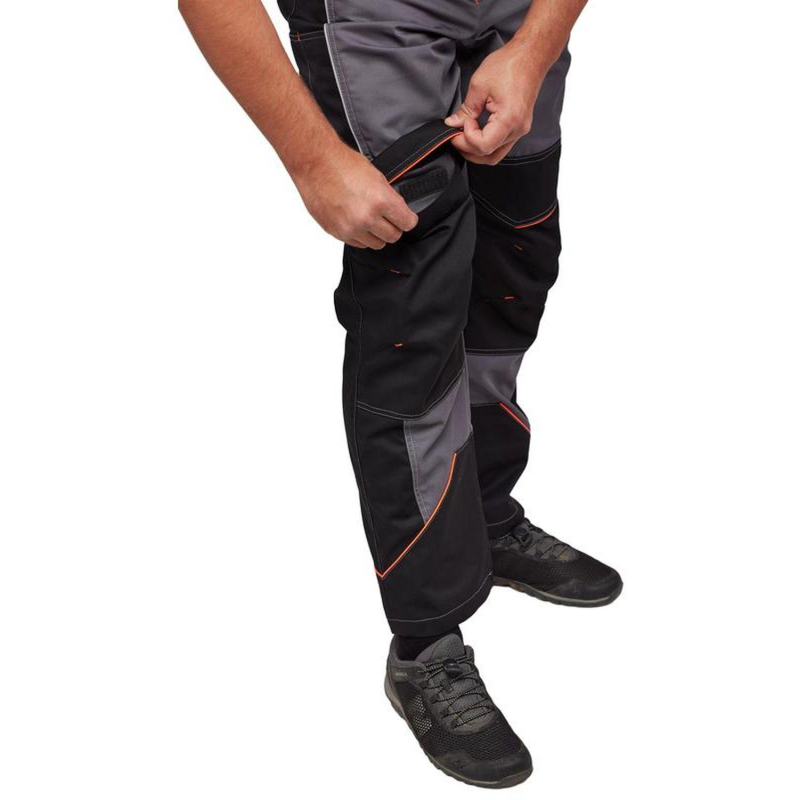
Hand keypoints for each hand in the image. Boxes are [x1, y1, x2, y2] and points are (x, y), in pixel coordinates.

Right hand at [291, 142, 417, 248]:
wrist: (314, 164)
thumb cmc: (342, 164)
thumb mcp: (376, 177)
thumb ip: (388, 198)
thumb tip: (397, 212)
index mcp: (381, 201)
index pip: (407, 223)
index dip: (408, 220)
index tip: (406, 218)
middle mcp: (367, 218)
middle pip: (393, 236)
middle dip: (394, 227)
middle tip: (389, 220)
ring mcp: (351, 228)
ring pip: (376, 244)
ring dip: (377, 235)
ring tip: (371, 221)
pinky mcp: (337, 233)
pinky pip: (358, 244)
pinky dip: (361, 236)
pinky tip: (357, 223)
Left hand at [445, 39, 545, 164]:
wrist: (531, 56)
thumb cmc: (510, 65)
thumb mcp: (480, 84)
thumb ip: (465, 109)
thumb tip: (453, 124)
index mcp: (509, 119)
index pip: (483, 145)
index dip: (466, 139)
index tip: (459, 124)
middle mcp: (517, 129)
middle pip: (489, 156)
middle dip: (468, 149)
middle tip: (456, 134)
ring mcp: (520, 130)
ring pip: (495, 155)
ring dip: (476, 150)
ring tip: (464, 135)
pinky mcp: (519, 127)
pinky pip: (501, 146)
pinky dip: (486, 144)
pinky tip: (476, 133)